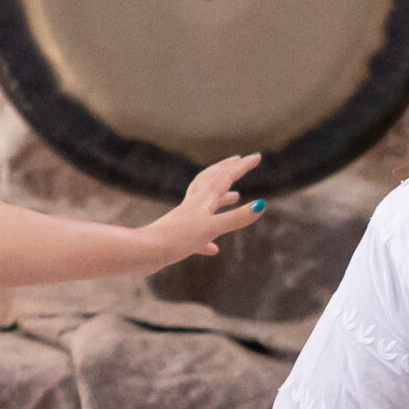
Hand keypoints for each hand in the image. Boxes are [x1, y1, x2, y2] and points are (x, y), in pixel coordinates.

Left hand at [145, 154, 264, 266]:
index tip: (257, 156)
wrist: (147, 251)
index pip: (226, 177)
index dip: (242, 167)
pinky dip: (208, 237)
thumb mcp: (212, 228)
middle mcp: (194, 204)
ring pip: (205, 202)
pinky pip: (197, 233)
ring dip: (221, 197)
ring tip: (235, 196)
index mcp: (203, 199)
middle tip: (238, 160)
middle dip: (227, 169)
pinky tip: (213, 248)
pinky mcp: (178, 236)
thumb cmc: (178, 238)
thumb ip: (236, 218)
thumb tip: (261, 204)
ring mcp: (185, 219)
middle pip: (212, 180)